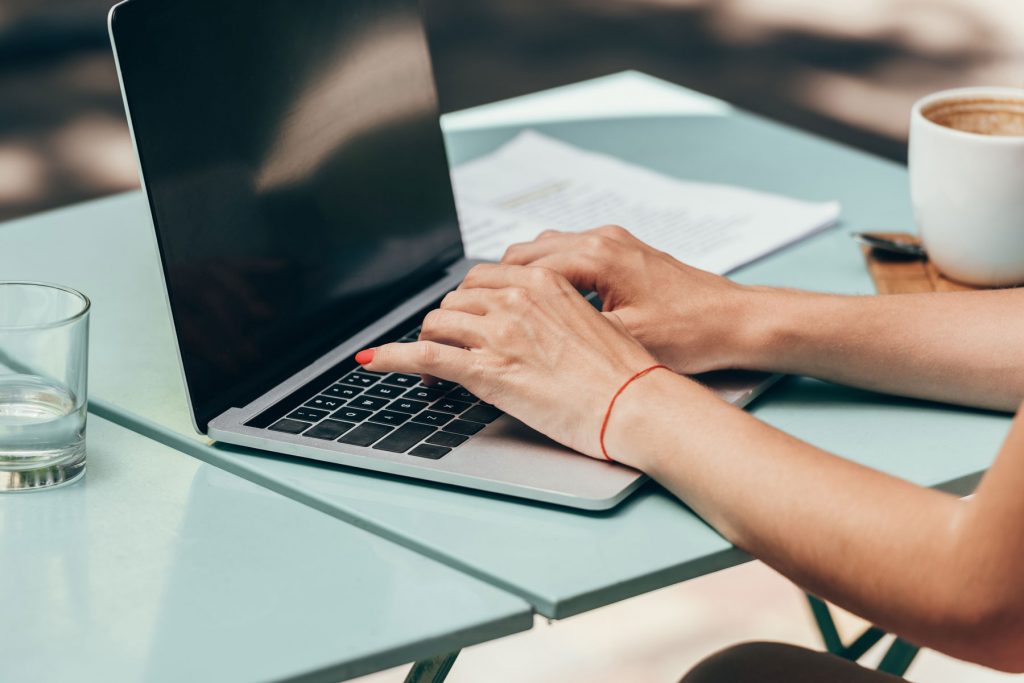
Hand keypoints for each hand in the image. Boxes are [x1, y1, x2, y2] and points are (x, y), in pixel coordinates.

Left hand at [357, 264, 658, 458]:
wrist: (637, 404)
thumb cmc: (623, 374)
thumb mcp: (588, 325)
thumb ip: (551, 315)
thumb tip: (530, 327)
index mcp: (543, 284)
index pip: (481, 280)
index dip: (466, 304)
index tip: (463, 320)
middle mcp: (517, 300)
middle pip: (454, 301)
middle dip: (447, 325)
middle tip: (449, 351)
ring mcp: (499, 333)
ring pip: (437, 324)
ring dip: (427, 345)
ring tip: (431, 370)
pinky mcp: (487, 370)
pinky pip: (422, 356)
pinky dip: (389, 358)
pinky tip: (371, 361)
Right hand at [501, 225, 756, 373]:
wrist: (737, 321)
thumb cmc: (691, 332)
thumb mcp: (625, 341)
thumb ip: (570, 334)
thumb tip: (525, 343)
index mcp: (597, 256)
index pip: (521, 266)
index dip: (489, 293)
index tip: (467, 313)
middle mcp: (602, 239)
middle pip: (527, 252)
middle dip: (500, 283)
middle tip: (478, 314)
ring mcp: (614, 242)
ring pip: (547, 250)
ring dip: (524, 277)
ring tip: (508, 311)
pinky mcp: (624, 253)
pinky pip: (570, 255)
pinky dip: (550, 275)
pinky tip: (548, 305)